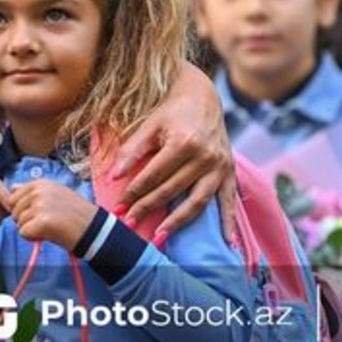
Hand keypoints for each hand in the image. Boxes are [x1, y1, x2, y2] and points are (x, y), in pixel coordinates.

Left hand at [10, 180, 98, 251]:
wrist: (92, 227)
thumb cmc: (74, 213)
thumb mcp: (54, 194)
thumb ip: (33, 191)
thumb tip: (12, 187)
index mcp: (40, 183)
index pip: (14, 197)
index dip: (23, 209)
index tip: (39, 213)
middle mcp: (38, 191)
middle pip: (14, 211)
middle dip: (25, 220)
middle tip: (45, 222)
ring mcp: (40, 205)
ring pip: (18, 222)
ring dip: (30, 229)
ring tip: (49, 227)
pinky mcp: (42, 221)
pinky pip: (23, 233)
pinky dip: (33, 237)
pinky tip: (47, 234)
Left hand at [113, 63, 233, 238]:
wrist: (203, 98)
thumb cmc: (172, 113)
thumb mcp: (150, 125)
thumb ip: (131, 150)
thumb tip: (112, 177)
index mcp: (183, 143)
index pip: (153, 175)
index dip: (134, 192)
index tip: (118, 207)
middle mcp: (204, 156)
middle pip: (171, 190)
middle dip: (147, 208)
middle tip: (128, 223)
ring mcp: (219, 166)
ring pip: (197, 201)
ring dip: (177, 222)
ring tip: (159, 237)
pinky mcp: (229, 172)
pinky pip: (229, 201)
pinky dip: (228, 222)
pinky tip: (226, 243)